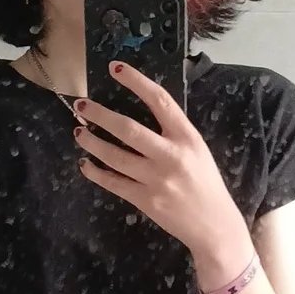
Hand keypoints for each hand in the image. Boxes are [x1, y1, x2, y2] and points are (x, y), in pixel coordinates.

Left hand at [74, 61, 246, 253]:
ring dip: (92, 142)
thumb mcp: (197, 151)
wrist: (214, 226)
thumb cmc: (205, 184)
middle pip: (128, 129)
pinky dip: (96, 172)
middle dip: (100, 115)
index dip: (136, 81)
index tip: (115, 68)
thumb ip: (173, 133)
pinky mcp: (145, 200)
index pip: (160, 101)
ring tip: (79, 132)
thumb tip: (141, 111)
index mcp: (188, 138)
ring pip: (114, 156)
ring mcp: (157, 179)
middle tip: (81, 106)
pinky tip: (86, 164)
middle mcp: (171, 156)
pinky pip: (113, 183)